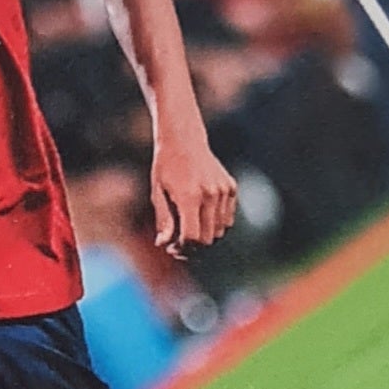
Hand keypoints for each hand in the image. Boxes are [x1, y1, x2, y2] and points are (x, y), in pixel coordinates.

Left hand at [151, 132, 237, 255]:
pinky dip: (216, 222)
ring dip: (205, 234)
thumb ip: (163, 219)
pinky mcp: (231, 187)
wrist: (183, 139)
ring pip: (220, 231)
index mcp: (189, 196)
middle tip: (178, 241)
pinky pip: (227, 218)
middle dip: (193, 245)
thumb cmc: (165, 166)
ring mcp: (223, 190)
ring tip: (189, 225)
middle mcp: (210, 194)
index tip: (172, 248)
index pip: (192, 237)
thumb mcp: (157, 192)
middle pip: (207, 238)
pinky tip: (201, 213)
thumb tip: (164, 244)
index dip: (182, 248)